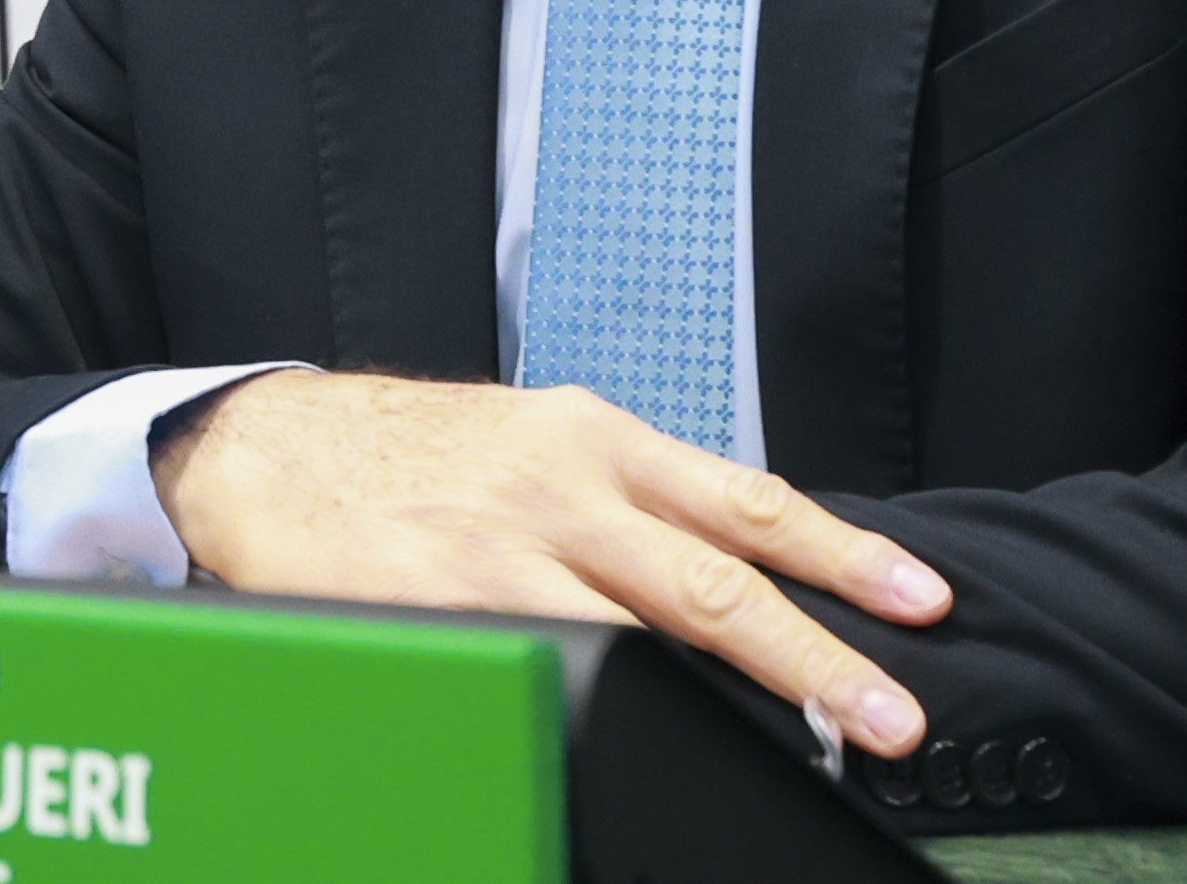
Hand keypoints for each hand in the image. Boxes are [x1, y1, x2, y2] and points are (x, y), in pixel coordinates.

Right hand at [151, 369, 945, 757]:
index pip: (743, 498)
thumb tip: (736, 571)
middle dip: (813, 652)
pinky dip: (607, 710)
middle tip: (891, 712)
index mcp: (592, 442)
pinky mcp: (437, 610)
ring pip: (641, 633)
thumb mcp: (533, 445)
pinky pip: (541, 670)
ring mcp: (499, 555)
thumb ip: (626, 502)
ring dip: (732, 694)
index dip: (840, 550)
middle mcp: (559, 491)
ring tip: (808, 739)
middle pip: (711, 579)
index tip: (921, 600)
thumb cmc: (412, 454)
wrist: (265, 446)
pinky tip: (647, 745)